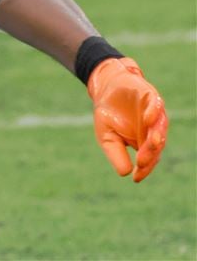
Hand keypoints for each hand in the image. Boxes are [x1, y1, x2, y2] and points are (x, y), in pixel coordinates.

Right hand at [87, 57, 167, 181]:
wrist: (106, 89)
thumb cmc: (108, 115)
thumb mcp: (107, 138)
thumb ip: (116, 154)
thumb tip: (125, 173)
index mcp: (143, 142)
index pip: (149, 158)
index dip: (145, 168)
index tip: (136, 177)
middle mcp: (152, 130)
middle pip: (156, 145)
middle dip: (150, 154)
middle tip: (141, 161)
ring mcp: (153, 114)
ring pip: (160, 127)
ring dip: (157, 135)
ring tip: (152, 142)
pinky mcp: (151, 97)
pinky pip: (156, 105)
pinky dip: (154, 112)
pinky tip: (147, 119)